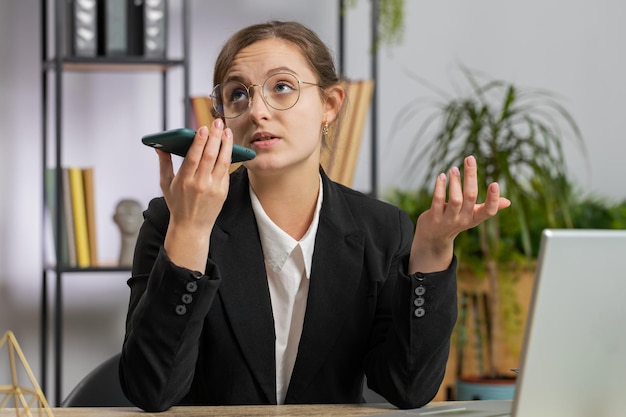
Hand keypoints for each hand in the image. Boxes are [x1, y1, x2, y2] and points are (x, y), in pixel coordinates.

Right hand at [158, 119, 232, 270]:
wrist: (191, 227)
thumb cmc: (177, 205)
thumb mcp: (165, 184)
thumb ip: (164, 164)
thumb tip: (159, 146)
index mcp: (184, 181)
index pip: (193, 157)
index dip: (199, 141)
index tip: (203, 128)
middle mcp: (200, 184)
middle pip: (210, 156)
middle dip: (215, 137)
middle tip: (218, 123)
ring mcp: (213, 188)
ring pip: (222, 162)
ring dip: (226, 144)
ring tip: (227, 132)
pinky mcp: (223, 192)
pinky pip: (226, 171)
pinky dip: (228, 157)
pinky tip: (228, 147)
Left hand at [408, 155, 510, 273]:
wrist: (434, 238)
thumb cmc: (456, 222)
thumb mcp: (473, 217)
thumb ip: (487, 208)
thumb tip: (508, 202)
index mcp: (475, 218)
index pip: (488, 211)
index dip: (493, 199)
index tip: (495, 183)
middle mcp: (463, 219)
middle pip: (470, 197)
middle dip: (471, 177)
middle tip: (470, 159)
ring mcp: (448, 219)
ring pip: (455, 199)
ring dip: (455, 182)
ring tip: (454, 168)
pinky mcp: (434, 217)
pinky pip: (438, 200)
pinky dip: (440, 187)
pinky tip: (442, 176)